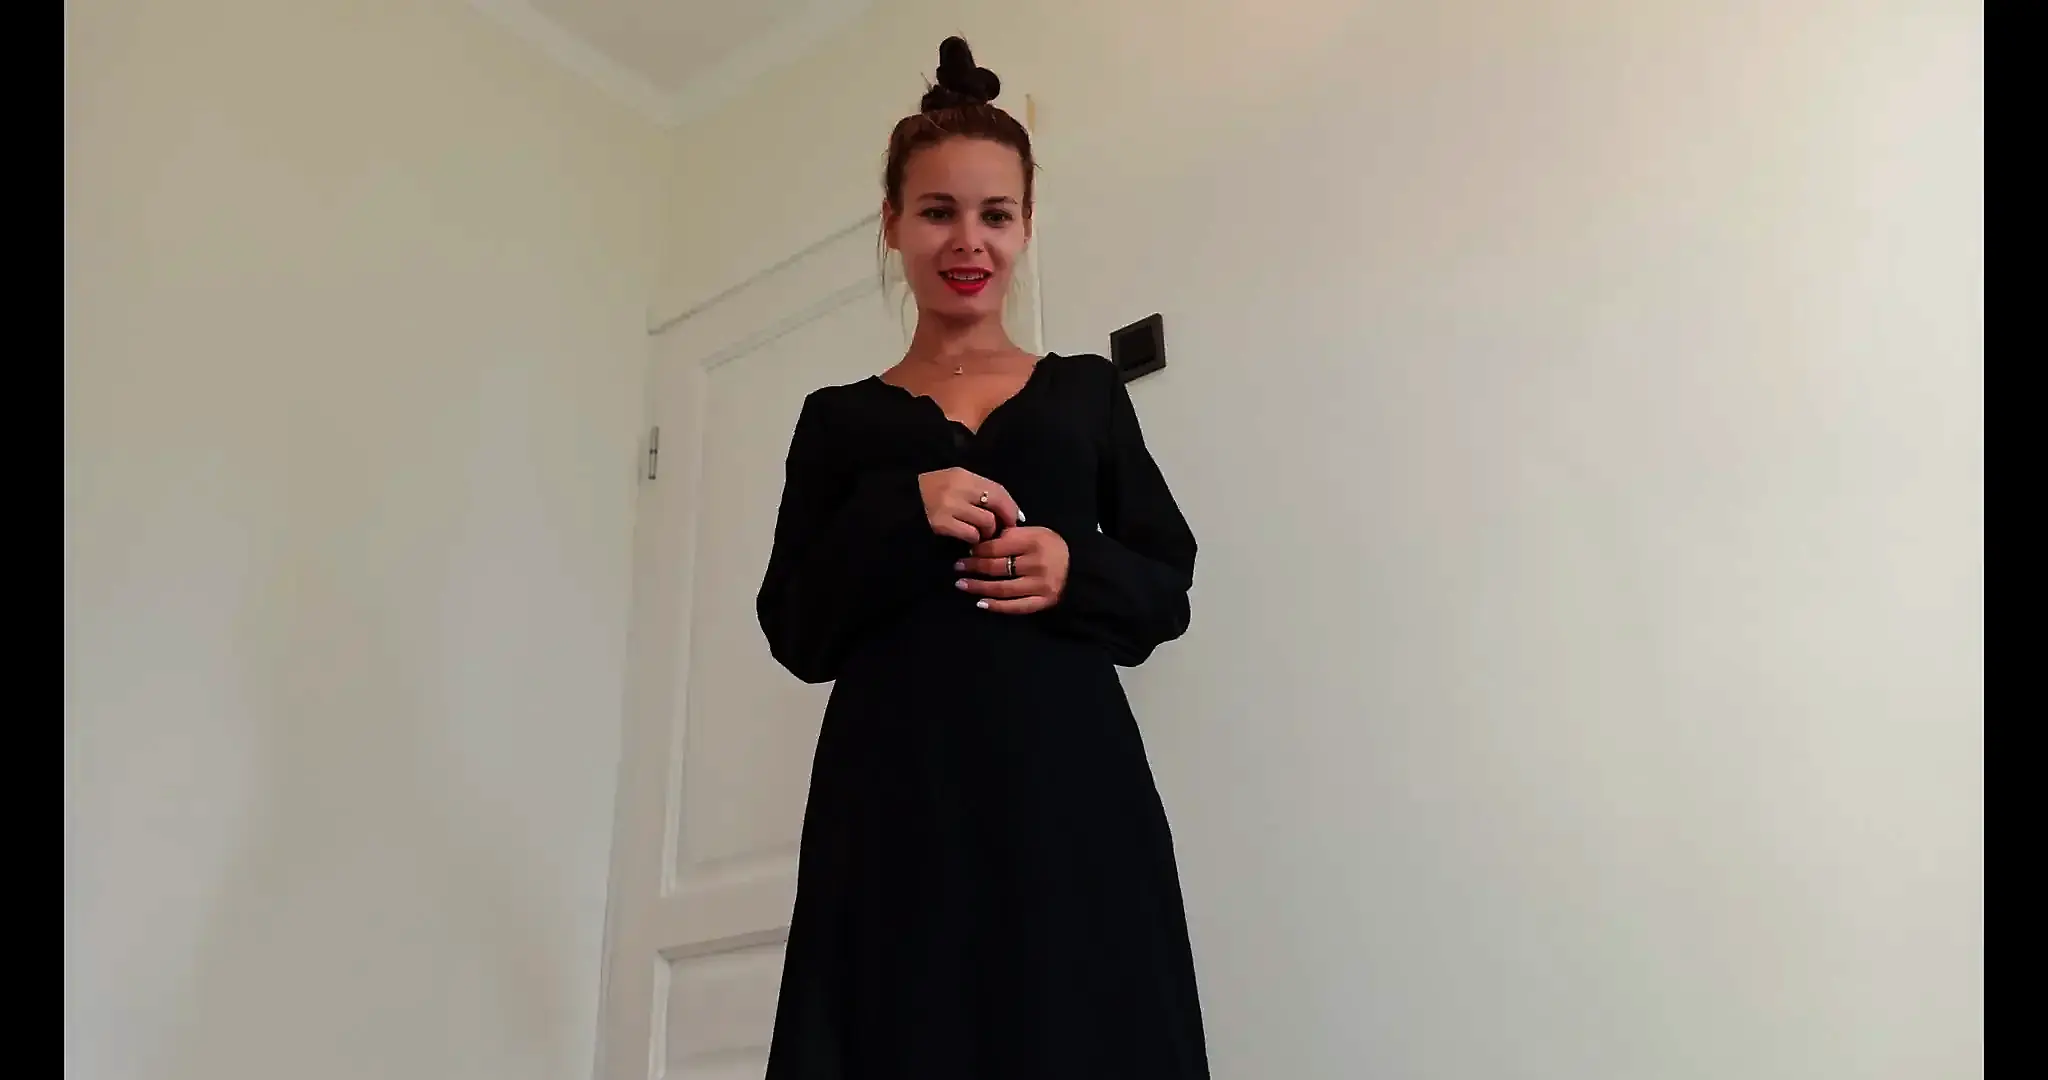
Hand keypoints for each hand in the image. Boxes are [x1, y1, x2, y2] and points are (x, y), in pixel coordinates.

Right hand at [917, 468, 1021, 543]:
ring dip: (987, 532)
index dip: (1010, 506)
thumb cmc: (934, 494)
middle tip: (998, 529)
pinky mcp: (941, 524)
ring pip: (986, 522)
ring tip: (979, 533)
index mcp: (963, 476)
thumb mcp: (957, 484)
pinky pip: (971, 535)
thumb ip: (984, 493)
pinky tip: (967, 538)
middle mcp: (957, 488)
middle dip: (1002, 520)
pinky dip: (973, 539)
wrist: (903, 502)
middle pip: (995, 505)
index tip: (1013, 519)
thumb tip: (1016, 514)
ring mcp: (949, 506)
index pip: (997, 489)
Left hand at [955, 526, 1069, 614]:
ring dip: (978, 587)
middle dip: (973, 567)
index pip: (997, 546)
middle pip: (996, 567)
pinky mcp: (1042, 602)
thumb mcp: (1037, 532)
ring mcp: (1039, 585)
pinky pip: (1014, 606)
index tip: (967, 551)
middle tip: (958, 567)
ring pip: (1001, 588)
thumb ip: (1013, 535)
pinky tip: (980, 603)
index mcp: (1034, 541)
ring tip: (961, 585)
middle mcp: (1036, 563)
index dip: (978, 549)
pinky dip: (995, 606)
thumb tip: (983, 543)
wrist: (1080, 568)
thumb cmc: (1053, 548)